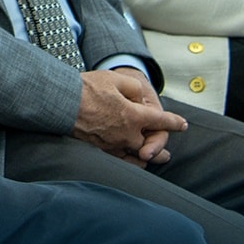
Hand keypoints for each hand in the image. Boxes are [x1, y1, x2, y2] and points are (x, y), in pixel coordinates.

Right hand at [71, 67, 185, 167]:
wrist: (61, 103)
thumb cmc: (86, 89)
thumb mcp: (114, 79)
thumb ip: (134, 88)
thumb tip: (140, 99)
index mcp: (133, 115)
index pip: (161, 121)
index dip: (174, 123)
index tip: (183, 125)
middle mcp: (127, 134)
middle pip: (151, 146)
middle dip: (161, 148)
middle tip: (168, 155)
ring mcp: (113, 145)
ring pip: (136, 157)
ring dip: (147, 158)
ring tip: (153, 161)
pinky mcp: (100, 150)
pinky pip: (121, 161)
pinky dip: (130, 163)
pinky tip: (132, 162)